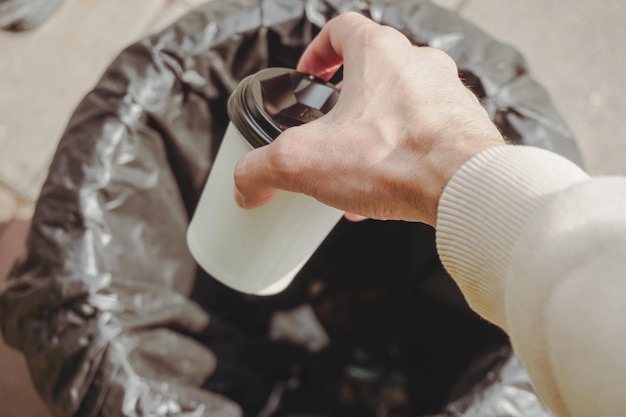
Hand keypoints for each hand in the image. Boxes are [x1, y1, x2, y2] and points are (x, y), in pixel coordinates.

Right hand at [233, 12, 503, 226]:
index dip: (317, 51)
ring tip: (354, 172)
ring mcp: (448, 95)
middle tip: (328, 132)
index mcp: (379, 53)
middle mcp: (419, 64)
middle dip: (345, 103)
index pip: (342, 28)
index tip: (308, 78)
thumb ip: (260, 170)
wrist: (466, 187)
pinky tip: (383, 192)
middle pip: (373, 71)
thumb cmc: (393, 159)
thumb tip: (243, 187)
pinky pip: (425, 134)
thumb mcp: (303, 162)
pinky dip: (401, 156)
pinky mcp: (466, 127)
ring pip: (400, 106)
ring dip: (373, 133)